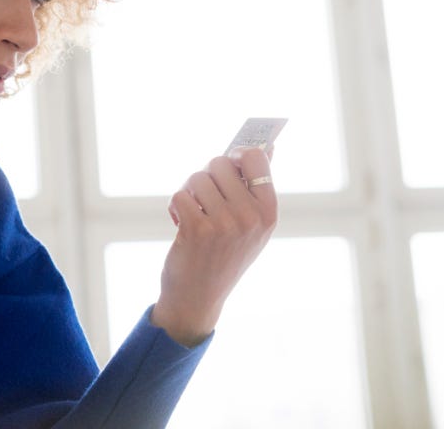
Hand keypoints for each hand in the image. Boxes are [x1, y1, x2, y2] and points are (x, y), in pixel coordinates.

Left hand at [150, 145, 277, 346]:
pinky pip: (180, 195)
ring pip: (197, 177)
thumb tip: (267, 147)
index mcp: (269, 212)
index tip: (228, 164)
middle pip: (220, 162)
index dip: (237, 154)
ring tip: (193, 213)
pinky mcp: (198, 230)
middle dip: (206, 175)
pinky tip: (181, 224)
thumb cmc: (223, 255)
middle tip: (203, 197)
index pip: (256, 158)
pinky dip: (175, 206)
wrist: (199, 296)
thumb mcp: (251, 226)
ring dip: (188, 191)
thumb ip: (256, 188)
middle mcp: (251, 217)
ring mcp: (225, 224)